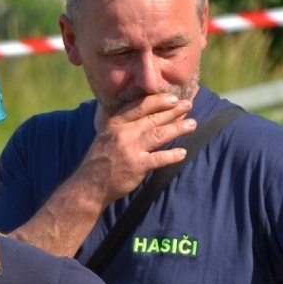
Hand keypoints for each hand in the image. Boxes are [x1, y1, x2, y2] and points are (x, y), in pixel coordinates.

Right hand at [82, 93, 196, 204]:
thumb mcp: (106, 135)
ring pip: (159, 134)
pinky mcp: (137, 166)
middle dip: (173, 110)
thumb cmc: (99, 161)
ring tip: (192, 124)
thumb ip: (122, 124)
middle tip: (188, 104)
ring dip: (178, 128)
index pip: (140, 106)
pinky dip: (172, 155)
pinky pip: (159, 158)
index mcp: (115, 123)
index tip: (173, 98)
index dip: (159, 101)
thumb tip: (141, 115)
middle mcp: (123, 133)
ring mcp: (130, 150)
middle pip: (153, 118)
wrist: (89, 185)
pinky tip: (183, 152)